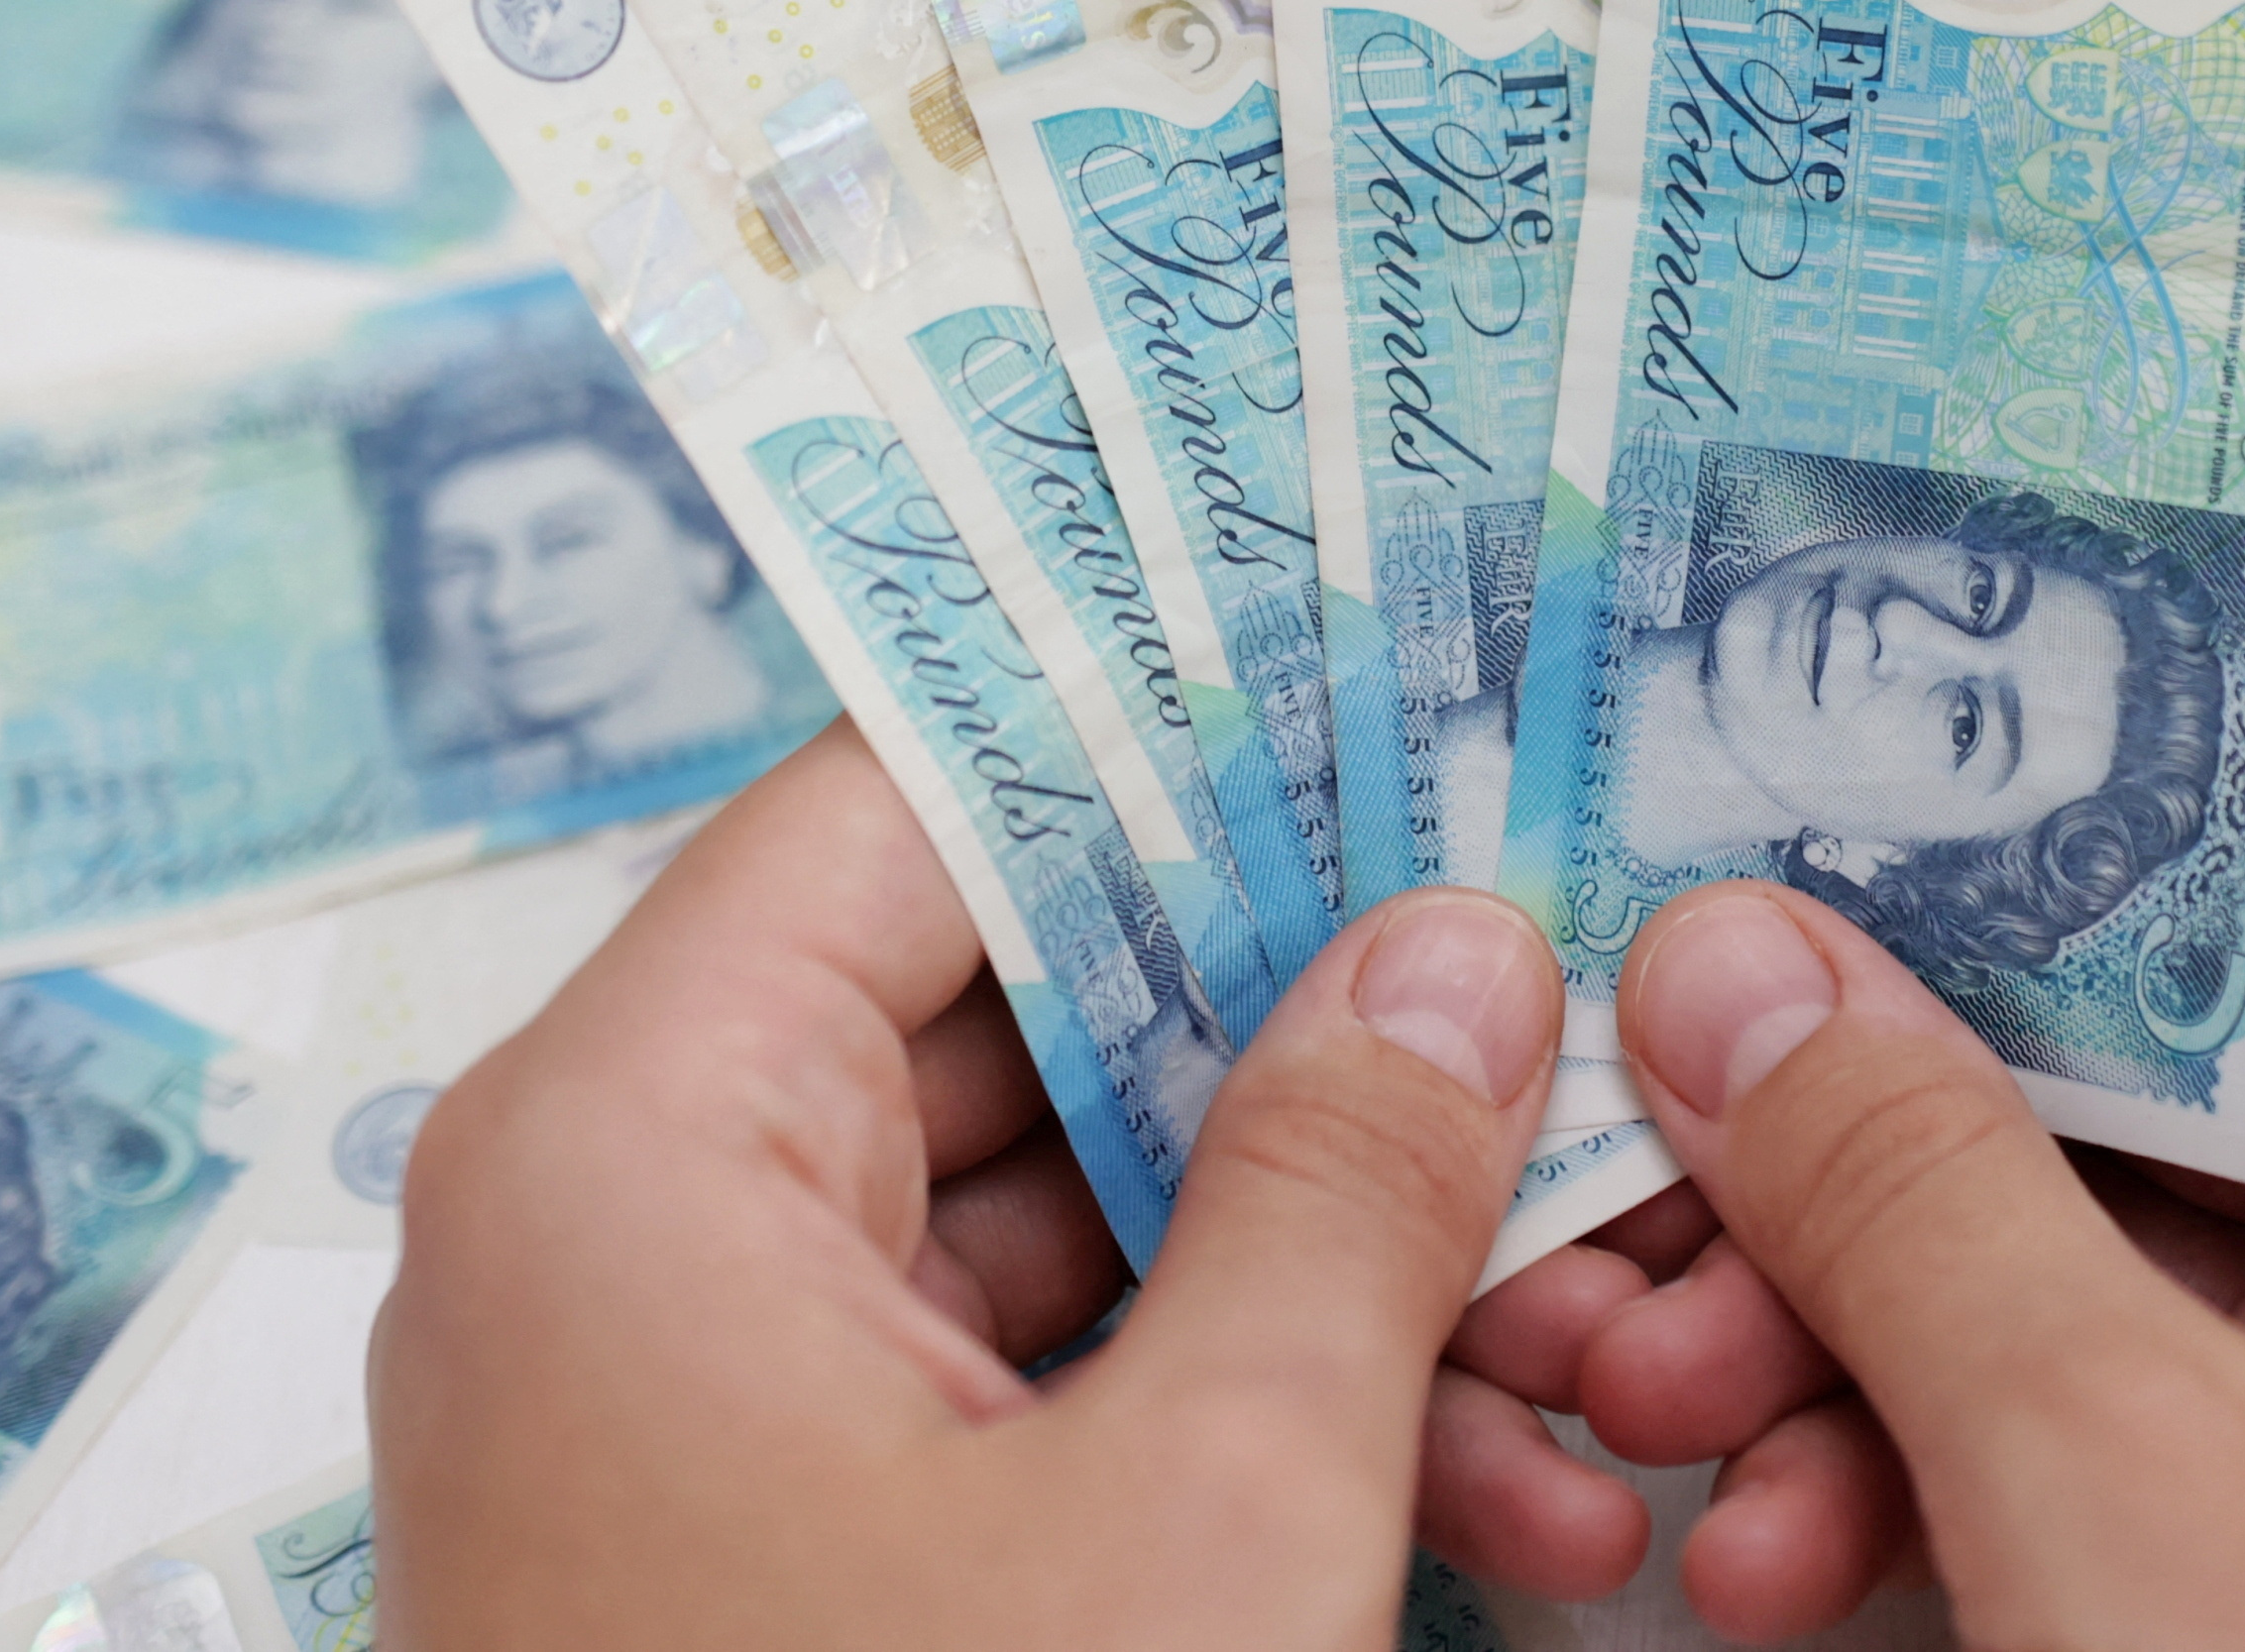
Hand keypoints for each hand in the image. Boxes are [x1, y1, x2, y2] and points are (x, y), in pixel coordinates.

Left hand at [368, 720, 1653, 1647]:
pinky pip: (1048, 1404)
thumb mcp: (1202, 1511)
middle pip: (1018, 1012)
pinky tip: (1508, 1497)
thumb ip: (1345, 1183)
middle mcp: (648, 1234)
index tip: (1392, 686)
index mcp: (642, 1140)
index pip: (910, 797)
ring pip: (1072, 1227)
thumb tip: (1456, 947)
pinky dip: (1254, 1426)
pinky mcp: (811, 1558)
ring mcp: (725, 1408)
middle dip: (1323, 1047)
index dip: (1164, 731)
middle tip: (1559, 1002)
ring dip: (1342, 1274)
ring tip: (1603, 1326)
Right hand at [1554, 728, 2244, 1646]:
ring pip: (2119, 1243)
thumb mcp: (2122, 1478)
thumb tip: (1728, 955)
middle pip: (2160, 1036)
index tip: (1761, 755)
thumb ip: (1906, 1180)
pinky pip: (2155, 1415)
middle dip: (1864, 1122)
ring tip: (1659, 1409)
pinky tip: (1787, 1551)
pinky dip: (1963, 1459)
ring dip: (1864, 1317)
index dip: (2014, 762)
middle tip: (1631, 1162)